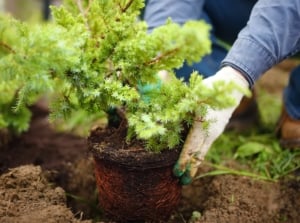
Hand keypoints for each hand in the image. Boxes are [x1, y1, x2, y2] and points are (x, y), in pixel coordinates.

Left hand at [173, 66, 249, 184]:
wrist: (233, 85)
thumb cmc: (211, 87)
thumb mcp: (195, 94)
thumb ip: (182, 107)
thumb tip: (165, 117)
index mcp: (202, 125)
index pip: (191, 148)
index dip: (183, 161)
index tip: (176, 173)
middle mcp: (210, 133)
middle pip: (198, 156)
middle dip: (190, 169)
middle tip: (181, 183)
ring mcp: (215, 133)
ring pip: (203, 153)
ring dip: (195, 165)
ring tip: (187, 176)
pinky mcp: (216, 130)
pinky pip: (207, 146)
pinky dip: (200, 156)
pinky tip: (195, 160)